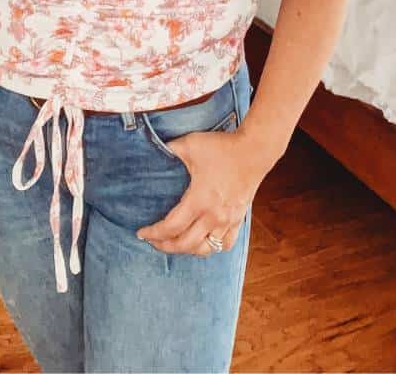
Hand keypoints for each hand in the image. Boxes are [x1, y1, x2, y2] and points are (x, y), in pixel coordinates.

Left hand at [135, 129, 271, 255]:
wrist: (254, 150)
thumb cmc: (222, 147)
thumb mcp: (190, 144)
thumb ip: (169, 149)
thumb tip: (153, 150)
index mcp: (199, 200)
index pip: (171, 227)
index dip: (154, 233)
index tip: (141, 233)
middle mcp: (213, 216)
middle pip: (185, 244)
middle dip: (165, 246)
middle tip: (152, 241)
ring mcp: (228, 220)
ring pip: (205, 249)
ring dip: (187, 250)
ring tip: (174, 244)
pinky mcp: (239, 219)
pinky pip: (225, 244)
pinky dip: (211, 247)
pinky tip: (202, 243)